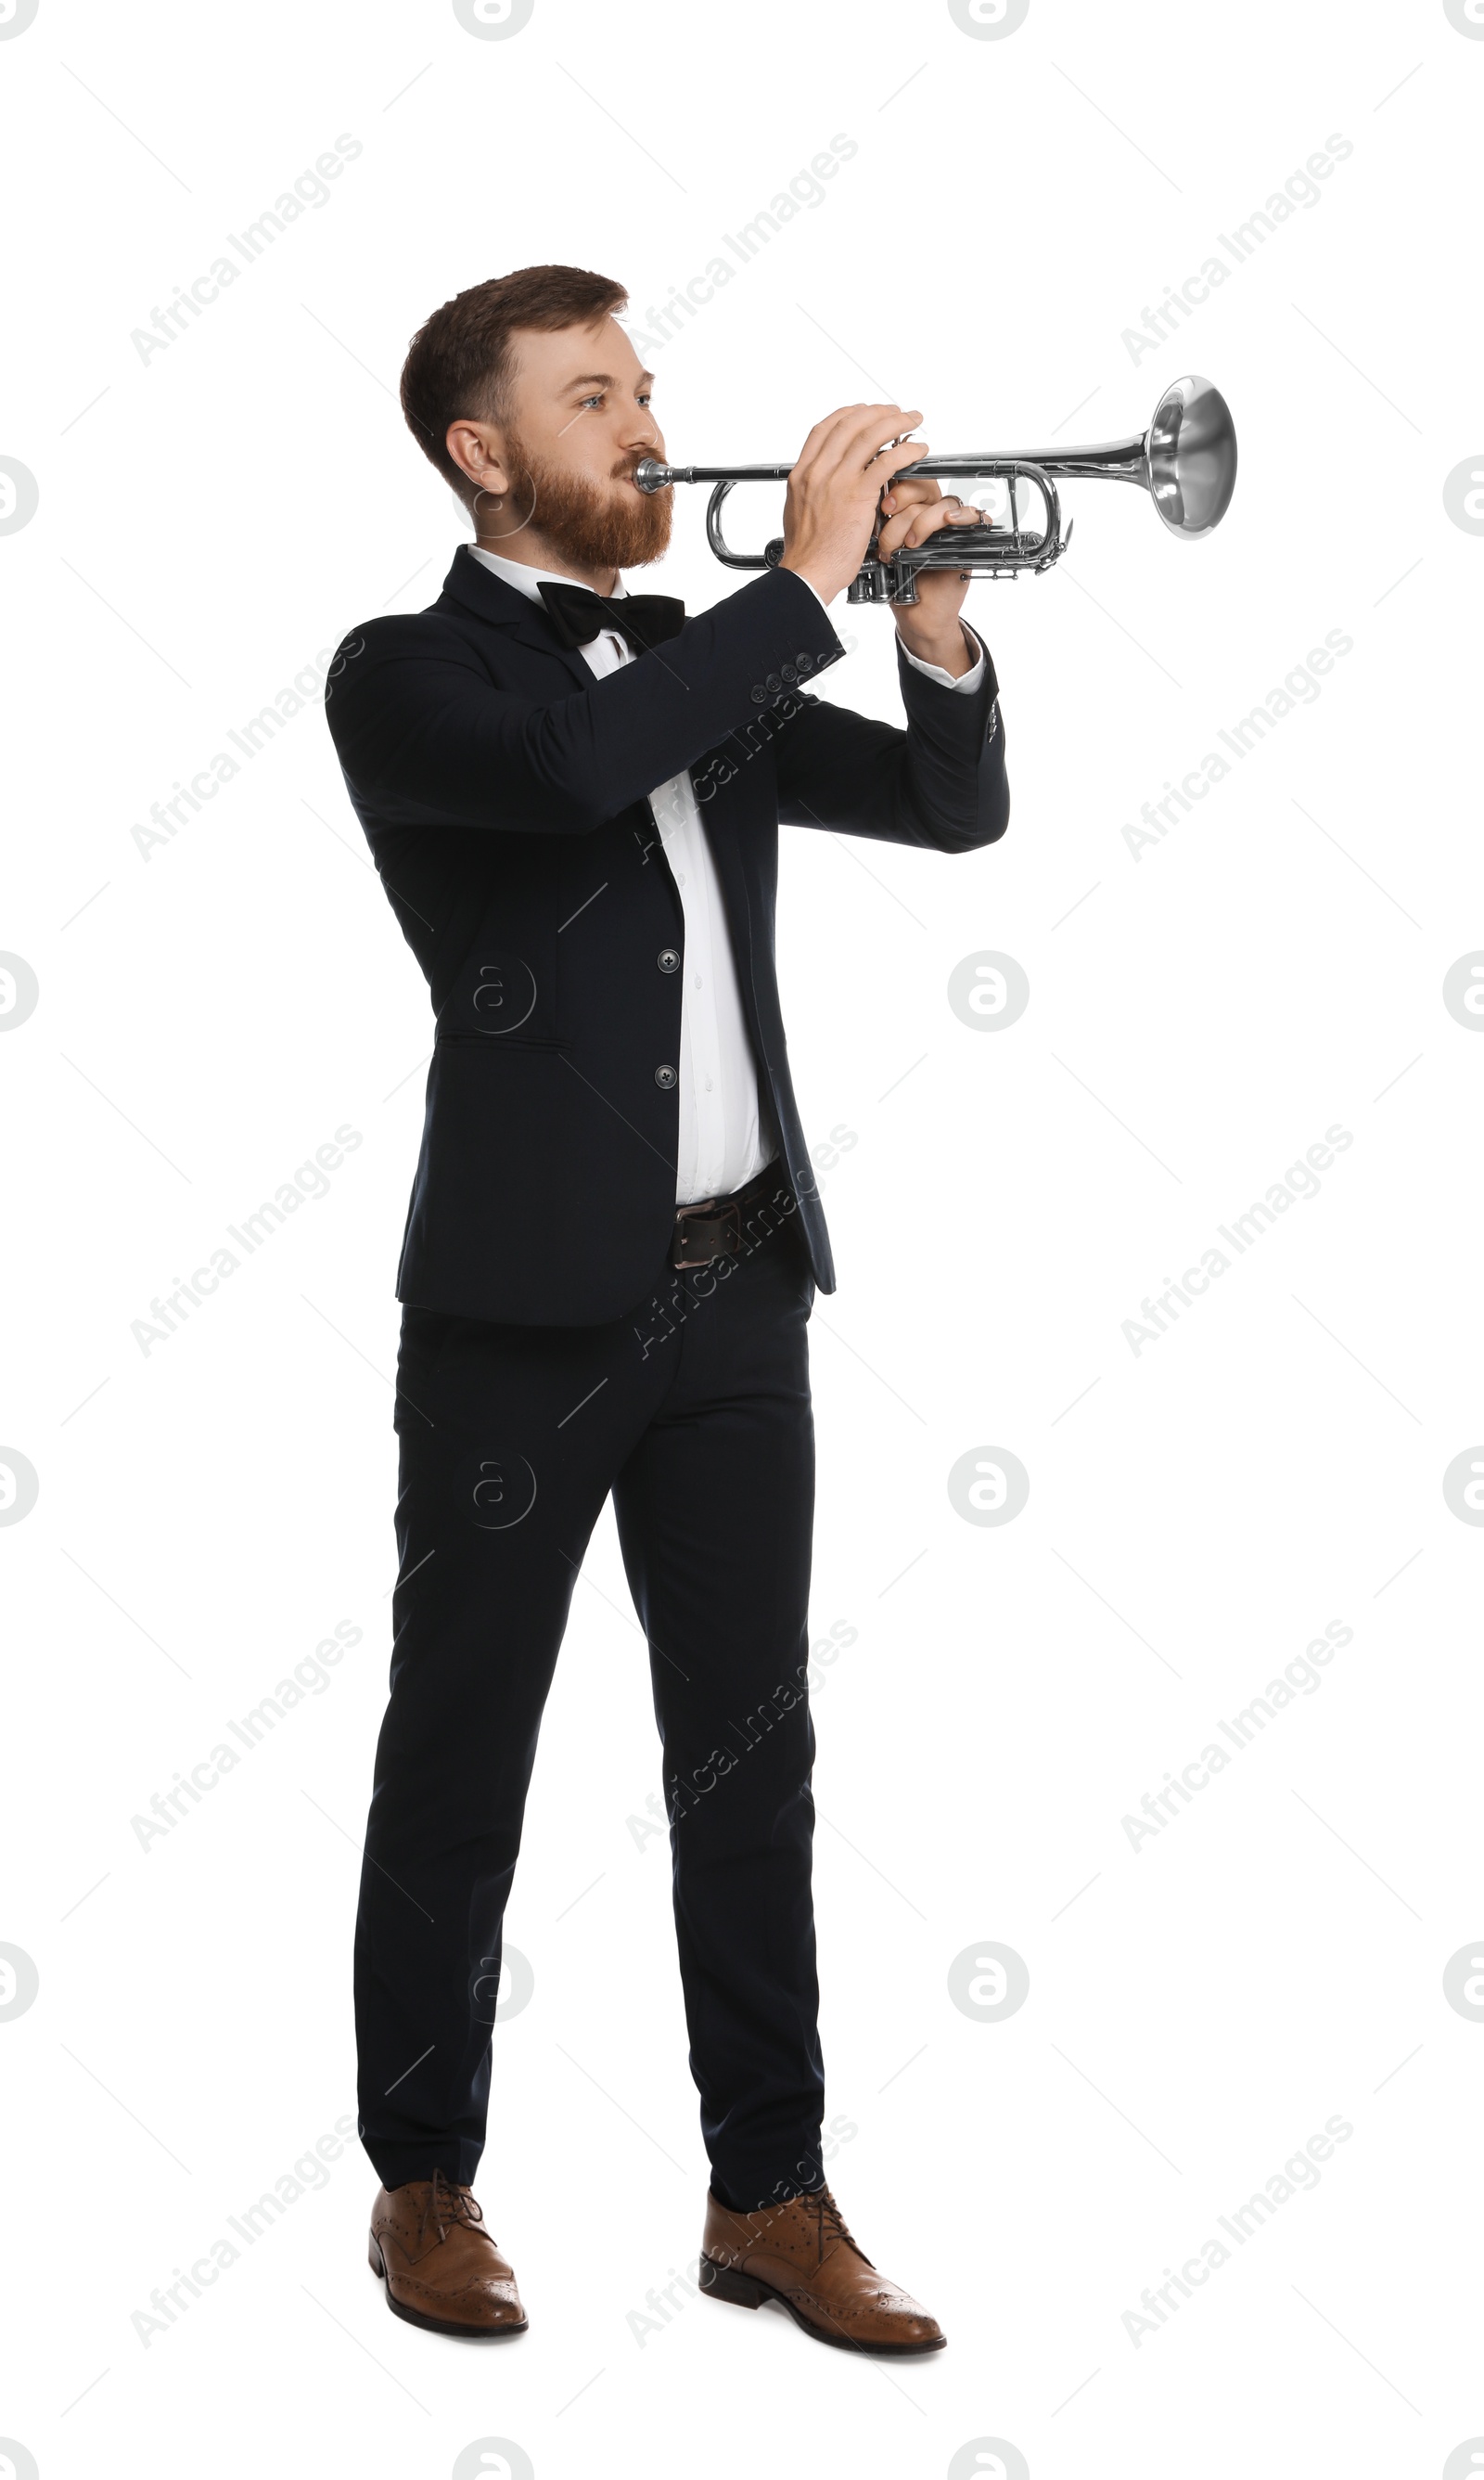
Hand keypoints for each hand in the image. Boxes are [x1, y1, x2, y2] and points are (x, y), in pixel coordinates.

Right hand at [777, 403, 926, 604]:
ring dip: (897, 422)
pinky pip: (887, 462)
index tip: (866, 412)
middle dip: (878, 412)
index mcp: (802, 473)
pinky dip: (905, 451)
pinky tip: (917, 450)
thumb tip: (823, 483)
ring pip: (871, 436)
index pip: (825, 428)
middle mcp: (818, 470)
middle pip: (850, 423)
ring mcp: (837, 480)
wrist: (808, 573)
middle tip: (896, 412)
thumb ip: (813, 490)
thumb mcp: (799, 510)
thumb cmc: (807, 552)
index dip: (849, 414)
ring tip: (913, 421)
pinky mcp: (857, 495)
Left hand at [877, 475, 985, 672]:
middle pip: (924, 486)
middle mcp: (930, 513)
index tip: (883, 506)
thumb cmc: (897, 581)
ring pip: (942, 504)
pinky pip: (973, 516)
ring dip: (922, 522)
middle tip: (891, 527)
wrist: (914, 613)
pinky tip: (950, 522)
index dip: (895, 485)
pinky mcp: (967, 540)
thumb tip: (867, 499)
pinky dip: (964, 515)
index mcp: (909, 508)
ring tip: (909, 545)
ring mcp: (949, 526)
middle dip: (903, 504)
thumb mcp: (881, 548)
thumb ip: (879, 523)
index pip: (907, 479)